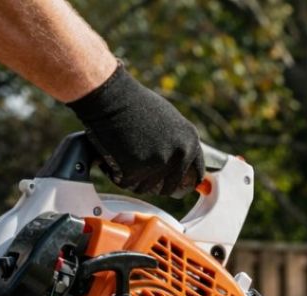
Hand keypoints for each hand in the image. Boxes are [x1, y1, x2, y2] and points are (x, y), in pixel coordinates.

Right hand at [67, 62, 204, 196]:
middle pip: (170, 187)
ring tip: (125, 156)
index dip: (183, 182)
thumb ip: (181, 144)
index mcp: (191, 143)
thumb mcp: (171, 121)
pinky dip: (118, 174)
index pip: (196, 175)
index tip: (175, 185)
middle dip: (156, 185)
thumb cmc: (136, 104)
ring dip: (135, 179)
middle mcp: (179, 155)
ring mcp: (158, 164)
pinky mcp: (136, 171)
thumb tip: (187, 164)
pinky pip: (127, 184)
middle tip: (142, 172)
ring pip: (147, 188)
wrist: (110, 96)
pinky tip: (115, 156)